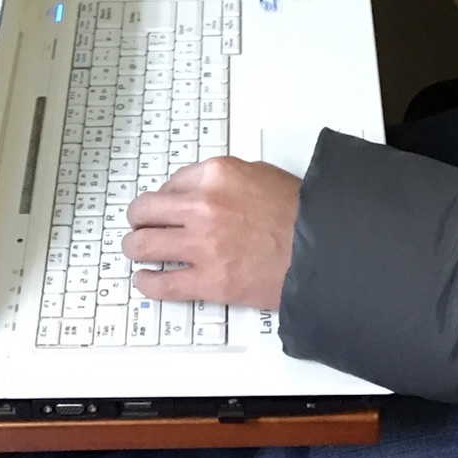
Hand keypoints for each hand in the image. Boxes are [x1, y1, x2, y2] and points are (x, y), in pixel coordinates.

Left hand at [121, 157, 299, 310]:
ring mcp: (202, 245)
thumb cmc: (298, 213)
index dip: (163, 198)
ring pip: (145, 244)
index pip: (170, 184)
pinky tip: (145, 280)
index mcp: (215, 175)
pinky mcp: (209, 280)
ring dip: (135, 248)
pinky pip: (162, 282)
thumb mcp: (260, 175)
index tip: (162, 206)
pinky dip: (147, 282)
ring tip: (136, 251)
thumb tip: (198, 190)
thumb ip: (224, 180)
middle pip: (146, 211)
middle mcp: (202, 206)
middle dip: (138, 219)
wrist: (322, 249)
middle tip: (138, 226)